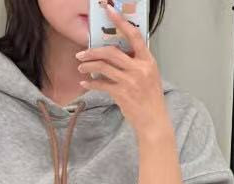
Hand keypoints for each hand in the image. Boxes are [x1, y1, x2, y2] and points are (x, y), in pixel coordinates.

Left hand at [75, 0, 170, 140]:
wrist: (153, 121)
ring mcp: (130, 81)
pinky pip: (101, 84)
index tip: (109, 11)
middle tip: (82, 54)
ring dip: (88, 66)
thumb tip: (116, 56)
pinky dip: (91, 83)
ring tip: (81, 68)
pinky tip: (84, 83)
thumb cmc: (150, 99)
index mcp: (148, 61)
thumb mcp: (149, 77)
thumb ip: (136, 64)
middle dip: (93, 51)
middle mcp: (139, 69)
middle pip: (111, 52)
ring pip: (103, 67)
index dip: (121, 21)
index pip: (134, 36)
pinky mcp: (121, 94)